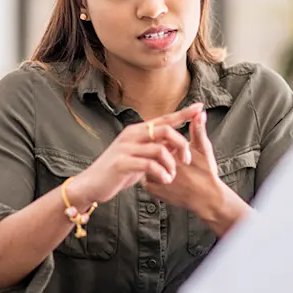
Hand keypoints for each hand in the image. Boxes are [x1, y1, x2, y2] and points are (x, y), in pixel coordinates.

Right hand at [66, 103, 203, 206]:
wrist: (91, 184)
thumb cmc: (118, 171)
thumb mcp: (139, 157)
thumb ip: (155, 148)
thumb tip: (177, 144)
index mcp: (138, 131)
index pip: (165, 119)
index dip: (183, 113)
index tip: (200, 107)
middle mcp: (132, 134)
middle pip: (165, 130)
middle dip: (181, 144)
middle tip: (188, 160)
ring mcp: (126, 148)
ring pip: (159, 149)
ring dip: (171, 164)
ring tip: (172, 176)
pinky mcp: (122, 163)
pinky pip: (149, 165)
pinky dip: (161, 173)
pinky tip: (164, 181)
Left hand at [142, 108, 219, 213]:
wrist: (207, 199)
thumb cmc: (207, 173)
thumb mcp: (204, 149)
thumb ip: (198, 130)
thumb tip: (199, 113)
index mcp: (170, 150)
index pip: (158, 138)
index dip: (165, 141)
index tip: (174, 148)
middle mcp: (159, 162)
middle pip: (150, 151)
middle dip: (157, 153)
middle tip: (174, 160)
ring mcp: (154, 177)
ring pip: (146, 164)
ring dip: (153, 164)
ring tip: (167, 169)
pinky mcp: (152, 190)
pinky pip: (145, 179)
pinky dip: (152, 177)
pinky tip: (164, 179)